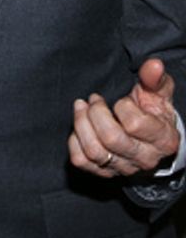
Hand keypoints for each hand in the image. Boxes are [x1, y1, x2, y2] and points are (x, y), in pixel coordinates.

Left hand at [68, 58, 179, 177]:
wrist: (150, 140)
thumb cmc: (153, 113)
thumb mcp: (158, 95)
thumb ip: (155, 79)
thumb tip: (153, 64)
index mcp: (163, 140)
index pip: (134, 124)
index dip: (122, 107)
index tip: (120, 100)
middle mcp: (144, 158)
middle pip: (110, 138)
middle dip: (96, 113)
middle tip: (94, 100)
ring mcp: (123, 168)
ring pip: (93, 151)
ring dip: (81, 124)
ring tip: (81, 107)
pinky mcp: (104, 172)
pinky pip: (81, 161)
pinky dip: (74, 142)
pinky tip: (79, 128)